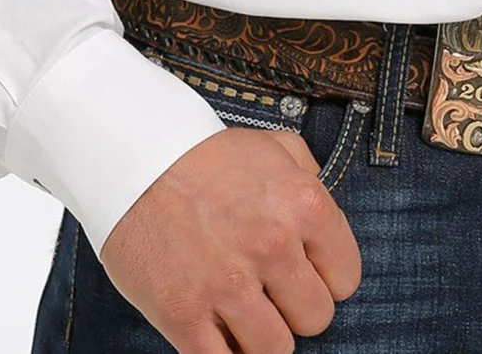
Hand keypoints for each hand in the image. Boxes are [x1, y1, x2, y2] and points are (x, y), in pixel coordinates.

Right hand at [99, 126, 361, 353]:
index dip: (326, 277)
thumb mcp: (273, 147)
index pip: (346, 278)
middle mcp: (272, 245)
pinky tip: (218, 331)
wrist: (134, 158)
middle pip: (315, 318)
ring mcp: (227, 283)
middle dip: (295, 308)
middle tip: (270, 290)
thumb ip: (310, 179)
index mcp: (303, 204)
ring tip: (242, 309)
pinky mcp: (184, 313)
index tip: (303, 271)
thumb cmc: (206, 156)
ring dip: (261, 334)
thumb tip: (325, 220)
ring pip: (276, 349)